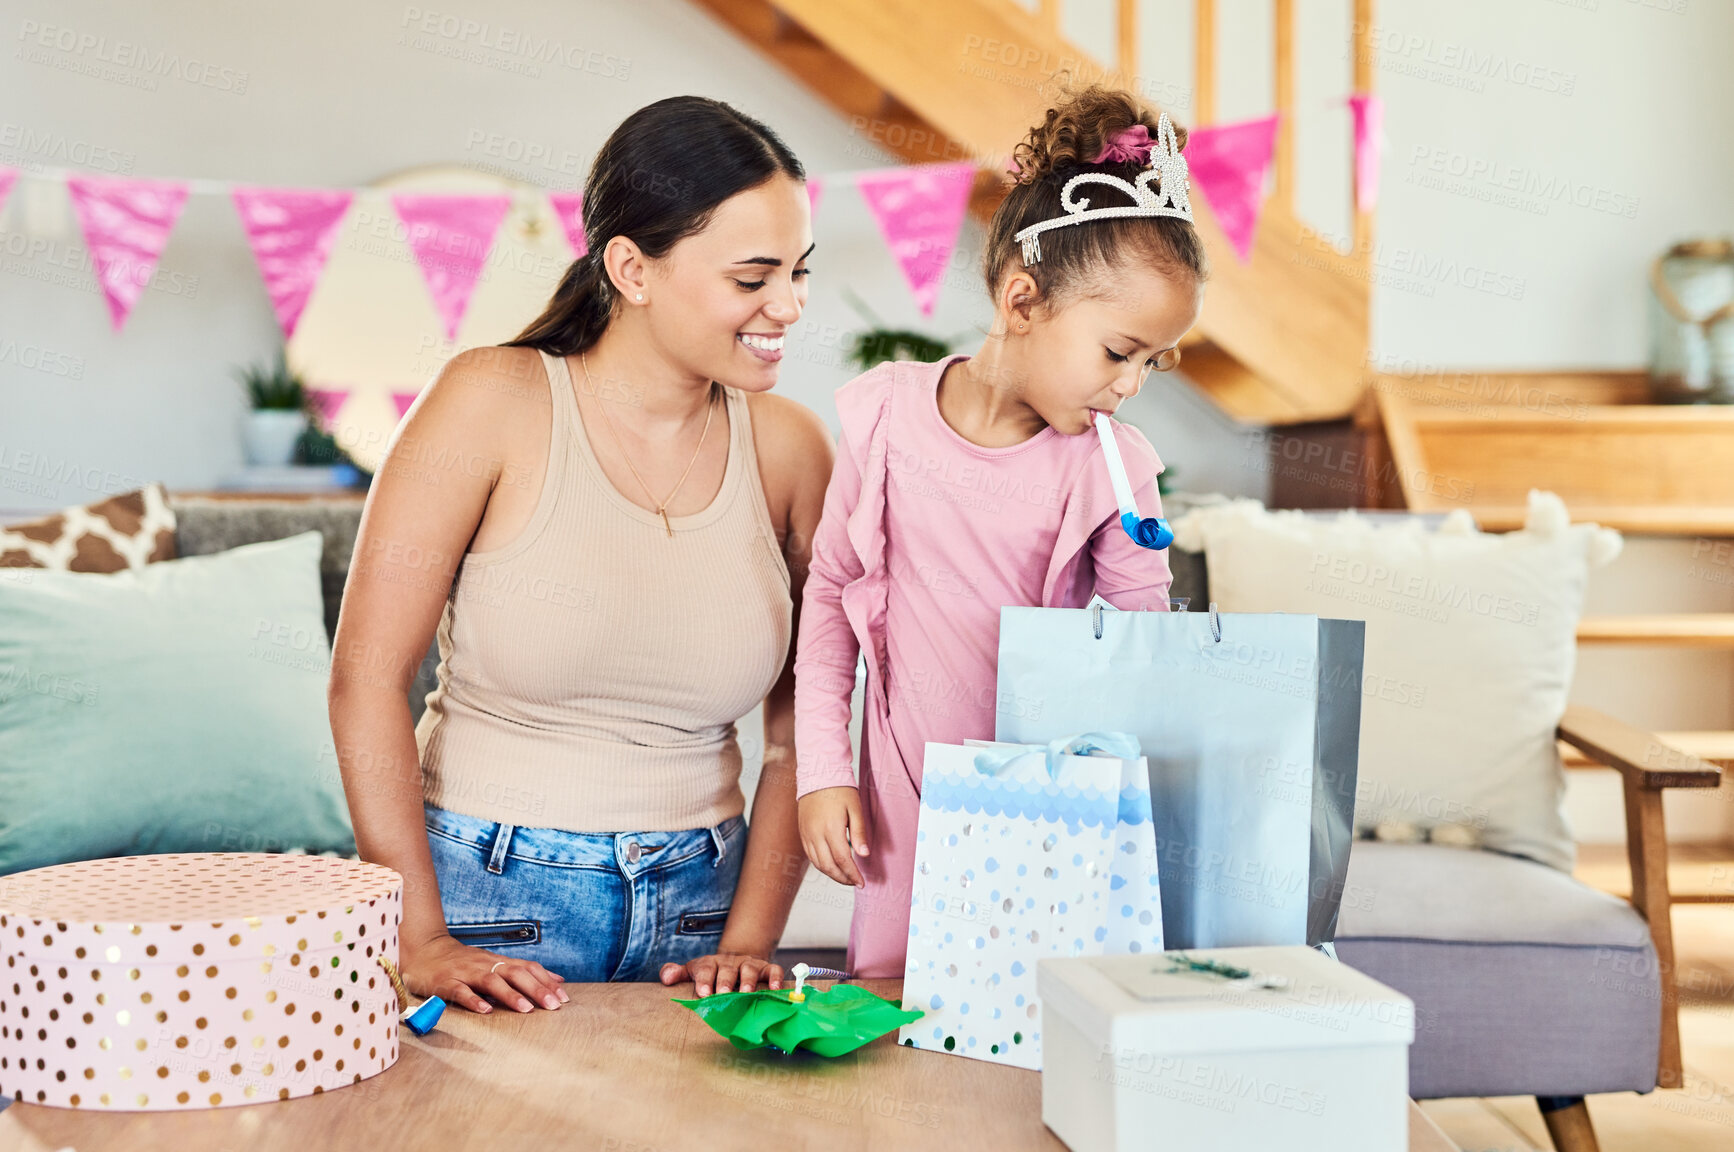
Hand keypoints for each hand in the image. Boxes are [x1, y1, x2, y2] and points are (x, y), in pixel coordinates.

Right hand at [401, 932, 568, 1014]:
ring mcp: (465, 973)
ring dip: (510, 995)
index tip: (563, 998)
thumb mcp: (494, 963)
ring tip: (526, 1009)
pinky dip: (474, 1000)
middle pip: (515, 974)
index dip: (546, 982)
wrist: (425, 949)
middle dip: (536, 989)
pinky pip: (461, 991)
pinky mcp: (445, 982)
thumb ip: (522, 971)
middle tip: (553, 1006)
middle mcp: (485, 965)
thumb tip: (557, 980)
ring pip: (491, 982)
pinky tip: (485, 1010)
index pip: (528, 968)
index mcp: (498, 962)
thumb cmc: (462, 961)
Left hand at [659, 952, 783, 997]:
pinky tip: (775, 988)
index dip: (704, 979)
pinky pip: (773, 970)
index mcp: (710, 964)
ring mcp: (749, 964)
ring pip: (749, 969)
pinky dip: (775, 978)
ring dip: (748, 980)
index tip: (703, 992)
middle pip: (727, 969)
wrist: (736, 960)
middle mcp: (730, 963)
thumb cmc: (712, 973)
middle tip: (722, 993)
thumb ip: (677, 974)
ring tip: (746, 993)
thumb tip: (666, 978)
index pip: (705, 968)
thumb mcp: (693, 972)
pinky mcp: (766, 969)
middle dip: (724, 981)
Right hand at [798, 785, 868, 886]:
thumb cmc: (839, 790)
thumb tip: (864, 854)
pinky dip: (821, 865)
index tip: (861, 881)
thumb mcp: (855, 808)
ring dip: (832, 874)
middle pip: (828, 866)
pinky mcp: (802, 833)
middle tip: (855, 882)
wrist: (818, 776)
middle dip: (843, 878)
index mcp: (831, 828)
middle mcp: (816, 834)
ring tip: (845, 877)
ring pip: (818, 864)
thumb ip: (859, 833)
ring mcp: (807, 834)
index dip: (852, 874)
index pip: (842, 860)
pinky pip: (810, 856)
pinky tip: (831, 866)